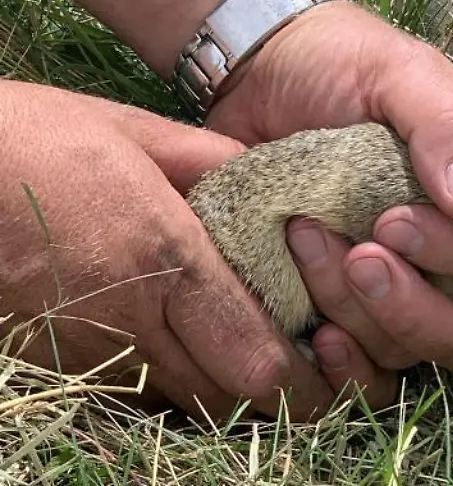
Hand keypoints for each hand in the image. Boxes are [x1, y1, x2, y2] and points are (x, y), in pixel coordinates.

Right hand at [0, 81, 395, 419]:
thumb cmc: (37, 137)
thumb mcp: (137, 131)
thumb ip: (216, 162)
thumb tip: (279, 183)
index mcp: (165, 257)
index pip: (254, 354)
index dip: (305, 380)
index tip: (335, 368)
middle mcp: (131, 315)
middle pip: (227, 395)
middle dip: (280, 397)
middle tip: (311, 375)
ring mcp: (88, 345)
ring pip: (184, 401)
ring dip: (230, 393)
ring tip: (261, 362)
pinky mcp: (56, 358)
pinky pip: (138, 391)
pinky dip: (178, 384)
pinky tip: (194, 352)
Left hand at [204, 0, 452, 373]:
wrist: (257, 76)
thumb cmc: (341, 65)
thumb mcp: (399, 71)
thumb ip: (448, 123)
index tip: (397, 222)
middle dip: (413, 303)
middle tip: (357, 251)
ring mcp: (406, 291)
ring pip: (414, 350)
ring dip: (361, 311)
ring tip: (306, 242)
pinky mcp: (353, 313)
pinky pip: (370, 373)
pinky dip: (347, 367)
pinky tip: (318, 334)